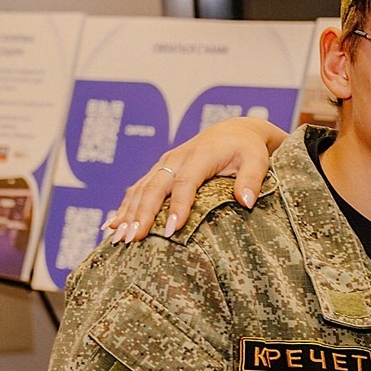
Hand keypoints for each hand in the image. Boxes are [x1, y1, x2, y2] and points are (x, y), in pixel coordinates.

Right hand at [106, 118, 286, 241]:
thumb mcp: (257, 160)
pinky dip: (124, 207)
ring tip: (119, 238)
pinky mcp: (159, 171)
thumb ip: (252, 179)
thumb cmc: (248, 149)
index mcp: (200, 155)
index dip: (178, 206)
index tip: (172, 231)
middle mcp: (176, 158)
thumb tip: (246, 201)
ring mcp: (164, 164)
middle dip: (143, 214)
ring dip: (128, 213)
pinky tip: (112, 226)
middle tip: (134, 238)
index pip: (185, 182)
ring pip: (141, 189)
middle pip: (155, 187)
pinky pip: (137, 189)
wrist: (234, 132)